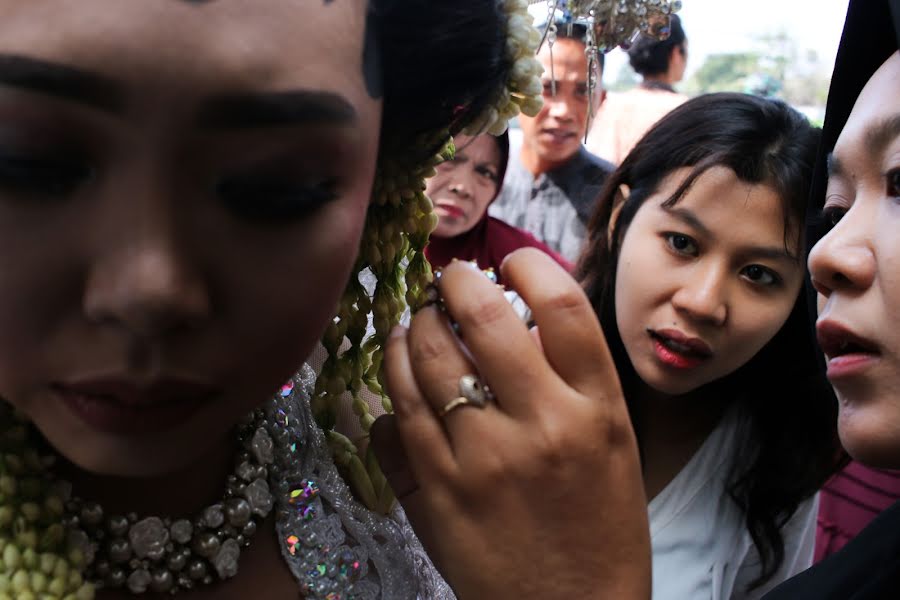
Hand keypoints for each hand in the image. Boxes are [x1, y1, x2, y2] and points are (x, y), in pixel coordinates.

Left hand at [371, 248, 650, 598]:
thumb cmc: (600, 527)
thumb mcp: (611, 444)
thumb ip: (573, 380)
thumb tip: (516, 317)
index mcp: (598, 408)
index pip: (562, 305)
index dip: (527, 265)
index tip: (508, 260)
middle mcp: (542, 425)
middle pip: (482, 318)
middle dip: (453, 282)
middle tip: (445, 279)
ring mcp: (483, 459)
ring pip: (426, 359)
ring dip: (411, 326)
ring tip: (413, 322)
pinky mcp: (437, 492)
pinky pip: (396, 416)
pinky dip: (392, 382)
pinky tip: (397, 373)